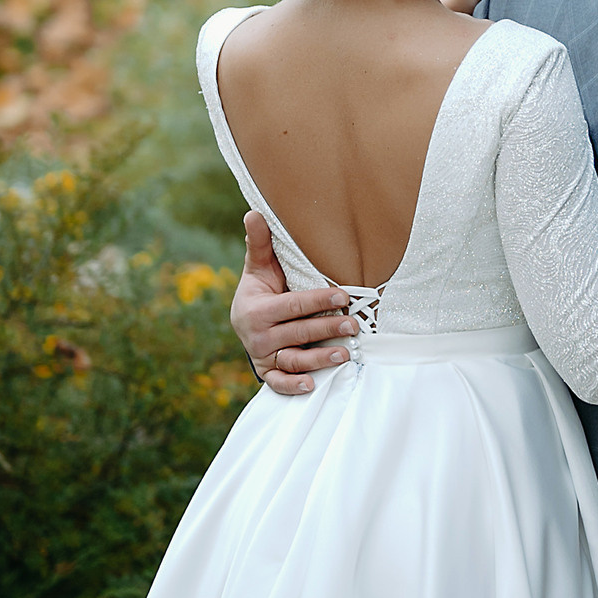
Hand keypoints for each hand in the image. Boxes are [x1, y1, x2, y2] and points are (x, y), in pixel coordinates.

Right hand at [230, 211, 355, 395]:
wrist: (244, 322)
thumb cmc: (261, 290)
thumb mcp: (259, 268)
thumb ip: (260, 244)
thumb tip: (254, 212)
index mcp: (255, 309)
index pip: (292, 305)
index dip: (317, 300)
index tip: (343, 295)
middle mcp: (257, 335)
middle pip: (297, 332)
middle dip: (326, 328)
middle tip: (353, 325)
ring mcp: (262, 356)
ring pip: (293, 360)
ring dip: (318, 359)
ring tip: (345, 354)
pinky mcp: (267, 372)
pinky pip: (280, 383)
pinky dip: (294, 386)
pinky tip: (313, 384)